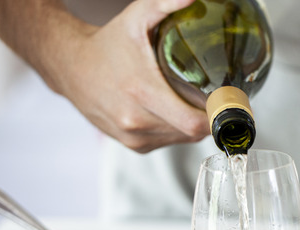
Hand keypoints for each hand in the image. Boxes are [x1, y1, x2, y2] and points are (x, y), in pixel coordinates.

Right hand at [46, 0, 208, 152]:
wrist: (70, 67)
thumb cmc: (107, 44)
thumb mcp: (136, 19)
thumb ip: (165, 4)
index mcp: (141, 92)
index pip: (193, 123)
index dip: (216, 117)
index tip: (230, 103)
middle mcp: (136, 120)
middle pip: (191, 133)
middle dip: (209, 119)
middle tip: (219, 100)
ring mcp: (133, 137)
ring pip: (181, 140)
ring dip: (193, 125)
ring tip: (194, 102)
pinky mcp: (133, 145)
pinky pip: (167, 142)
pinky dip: (176, 130)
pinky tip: (173, 111)